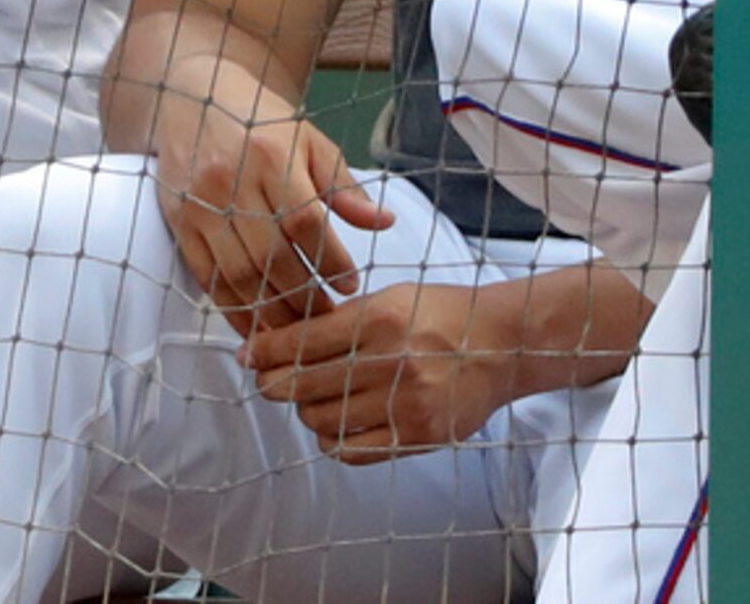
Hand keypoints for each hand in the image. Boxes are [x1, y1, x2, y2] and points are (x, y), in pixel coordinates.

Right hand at [152, 64, 391, 336]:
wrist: (192, 99)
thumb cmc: (259, 120)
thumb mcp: (309, 140)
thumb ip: (344, 186)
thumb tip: (384, 222)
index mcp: (271, 154)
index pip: (306, 222)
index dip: (331, 260)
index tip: (350, 285)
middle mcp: (232, 180)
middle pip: (272, 256)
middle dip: (305, 297)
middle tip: (329, 320)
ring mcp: (201, 204)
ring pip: (240, 274)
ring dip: (272, 312)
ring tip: (299, 331)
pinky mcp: (179, 222)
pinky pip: (207, 277)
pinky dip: (233, 309)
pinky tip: (257, 326)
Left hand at [243, 282, 517, 463]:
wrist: (501, 345)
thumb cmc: (437, 315)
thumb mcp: (387, 299)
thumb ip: (337, 321)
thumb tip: (276, 340)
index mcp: (379, 319)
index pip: (302, 341)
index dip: (265, 351)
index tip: (248, 356)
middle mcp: (391, 361)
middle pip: (304, 385)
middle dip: (274, 385)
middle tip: (268, 382)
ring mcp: (407, 403)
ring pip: (323, 420)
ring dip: (305, 412)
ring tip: (310, 400)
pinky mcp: (419, 436)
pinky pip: (353, 451)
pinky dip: (332, 440)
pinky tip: (334, 425)